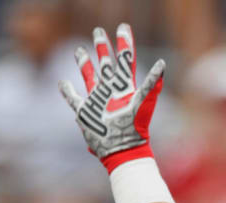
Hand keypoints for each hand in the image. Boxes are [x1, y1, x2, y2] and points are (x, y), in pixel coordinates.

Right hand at [59, 23, 164, 172]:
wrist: (122, 150)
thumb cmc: (135, 129)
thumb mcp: (144, 104)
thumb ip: (152, 85)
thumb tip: (163, 65)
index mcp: (124, 88)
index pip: (124, 61)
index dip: (124, 44)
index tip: (123, 28)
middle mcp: (111, 92)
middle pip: (106, 65)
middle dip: (103, 48)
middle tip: (98, 31)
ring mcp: (97, 102)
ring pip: (89, 77)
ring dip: (84, 63)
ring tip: (80, 50)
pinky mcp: (85, 113)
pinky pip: (74, 100)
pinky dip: (67, 91)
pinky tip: (62, 83)